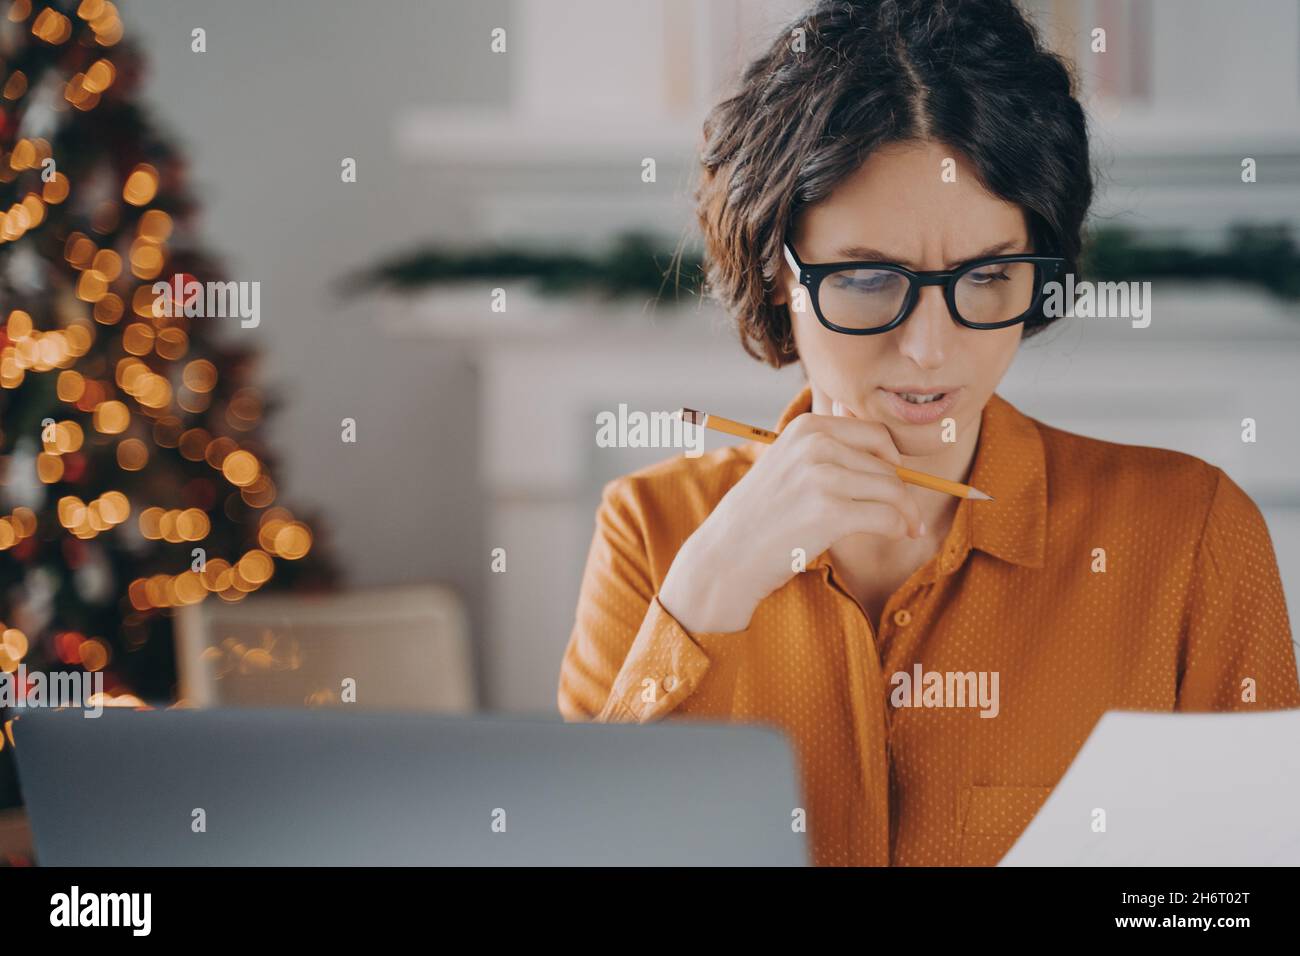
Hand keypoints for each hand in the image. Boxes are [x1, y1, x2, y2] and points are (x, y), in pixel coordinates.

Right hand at [658, 404, 923, 632]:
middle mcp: (814, 445)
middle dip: (903, 492)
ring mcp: (821, 477)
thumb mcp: (787, 462)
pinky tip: (899, 535)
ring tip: (908, 528)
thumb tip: (867, 422)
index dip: (894, 461)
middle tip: (908, 516)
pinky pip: (886, 516)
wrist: (727, 554)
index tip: (896, 483)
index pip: (875, 434)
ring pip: (892, 490)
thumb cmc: (761, 514)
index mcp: (806, 427)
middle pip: (887, 465)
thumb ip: (824, 441)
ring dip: (906, 512)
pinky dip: (900, 527)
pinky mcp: (828, 512)